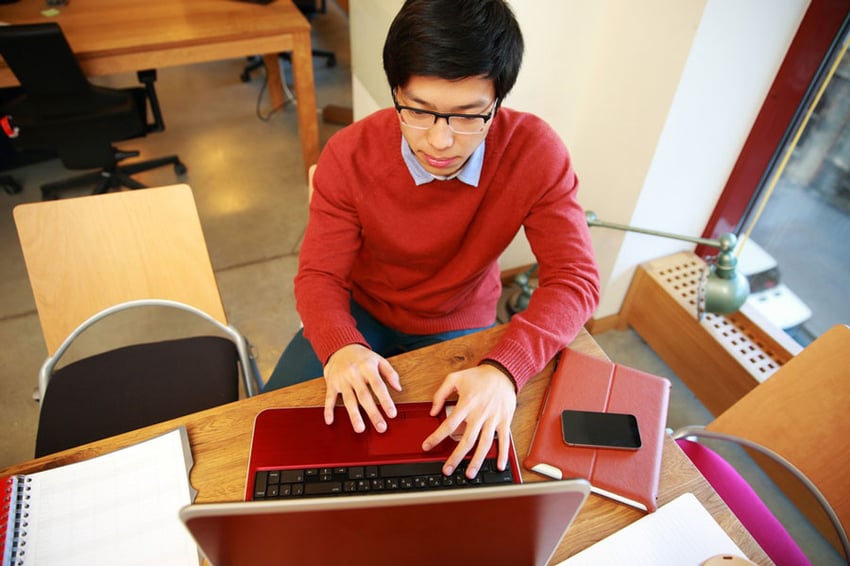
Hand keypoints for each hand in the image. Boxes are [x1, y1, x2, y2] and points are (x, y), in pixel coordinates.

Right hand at [323, 344, 401, 433]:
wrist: (339, 347)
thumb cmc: (362, 357)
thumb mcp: (379, 360)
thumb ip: (390, 373)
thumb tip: (398, 388)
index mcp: (368, 368)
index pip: (378, 386)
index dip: (386, 400)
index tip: (392, 414)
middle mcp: (354, 374)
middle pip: (364, 396)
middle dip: (373, 413)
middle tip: (381, 427)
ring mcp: (342, 380)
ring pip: (348, 399)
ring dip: (354, 415)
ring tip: (360, 429)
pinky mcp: (331, 383)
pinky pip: (329, 398)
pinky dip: (328, 409)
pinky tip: (330, 420)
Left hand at [421, 364, 516, 478]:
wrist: (503, 372)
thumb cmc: (478, 376)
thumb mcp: (455, 378)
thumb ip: (440, 394)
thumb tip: (432, 411)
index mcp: (466, 403)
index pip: (449, 424)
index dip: (436, 437)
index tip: (427, 446)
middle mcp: (480, 413)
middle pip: (467, 439)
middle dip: (456, 457)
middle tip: (447, 469)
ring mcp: (493, 418)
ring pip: (484, 443)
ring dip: (477, 460)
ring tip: (469, 474)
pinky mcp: (505, 420)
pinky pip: (504, 440)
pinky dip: (502, 454)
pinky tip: (498, 466)